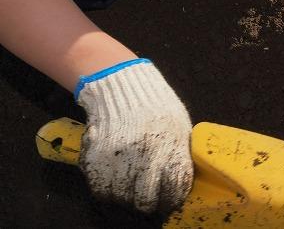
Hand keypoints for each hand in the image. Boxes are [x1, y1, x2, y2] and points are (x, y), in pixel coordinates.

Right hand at [76, 59, 192, 212]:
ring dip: (125, 198)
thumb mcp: (179, 126)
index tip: (168, 201)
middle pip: (145, 200)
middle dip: (147, 203)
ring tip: (129, 189)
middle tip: (147, 199)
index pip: (174, 189)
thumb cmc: (157, 107)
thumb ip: (180, 155)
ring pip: (120, 198)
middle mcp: (144, 154)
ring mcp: (118, 157)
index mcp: (170, 146)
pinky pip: (99, 188)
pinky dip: (106, 190)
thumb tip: (181, 184)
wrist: (124, 86)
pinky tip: (114, 181)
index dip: (171, 200)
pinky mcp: (95, 157)